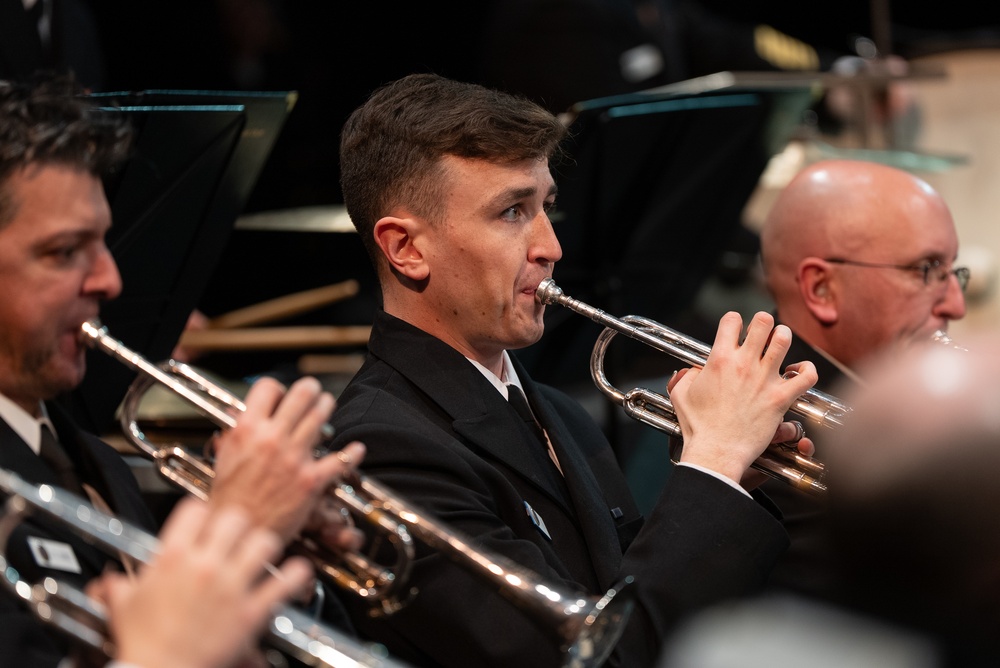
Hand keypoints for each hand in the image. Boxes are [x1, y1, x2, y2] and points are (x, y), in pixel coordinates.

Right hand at [100, 498, 312, 667]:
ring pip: (264, 541)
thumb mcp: (123, 607)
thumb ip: (119, 587)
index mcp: (172, 558)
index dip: (201, 513)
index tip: (206, 520)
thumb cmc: (142, 644)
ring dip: (265, 545)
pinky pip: (285, 581)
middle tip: (236, 536)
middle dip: (237, 525)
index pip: (195, 510)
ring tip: (263, 551)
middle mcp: (205, 565)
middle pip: (235, 518)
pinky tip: (296, 571)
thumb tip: (111, 582)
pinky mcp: (252, 609)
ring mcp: (232, 585)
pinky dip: (295, 574)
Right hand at [210, 375, 353, 541]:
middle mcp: (272, 439)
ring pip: (320, 416)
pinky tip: (356, 449)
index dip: (276, 388)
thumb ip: (234, 434)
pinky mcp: (311, 480)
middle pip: (301, 394)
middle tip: (312, 392)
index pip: (267, 388)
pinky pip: (340, 460)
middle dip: (309, 389)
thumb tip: (238, 415)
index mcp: (247, 431)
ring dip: (326, 407)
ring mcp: (294, 458)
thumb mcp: (223, 458)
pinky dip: (351, 453)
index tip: (281, 395)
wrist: (238, 532)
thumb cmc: (229, 499)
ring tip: (327, 405)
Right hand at [667, 312, 816, 484]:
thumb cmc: (698, 427)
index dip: (734, 321)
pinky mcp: (781, 398)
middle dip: (762, 324)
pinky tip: (799, 372)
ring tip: (779, 345)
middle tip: (760, 335)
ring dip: (783, 338)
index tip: (735, 331)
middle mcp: (744, 364)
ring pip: (784, 340)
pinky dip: (807, 370)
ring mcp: (765, 380)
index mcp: (719, 359)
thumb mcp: (681, 394)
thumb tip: (695, 371)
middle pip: (763, 322)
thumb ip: (686, 376)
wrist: (716, 451)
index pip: (731, 319)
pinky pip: (807, 376)